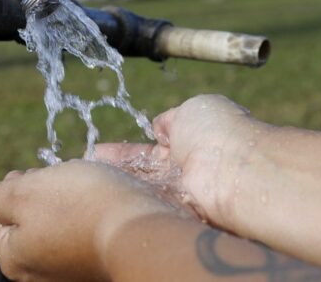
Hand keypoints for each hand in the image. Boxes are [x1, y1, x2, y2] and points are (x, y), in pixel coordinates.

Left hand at [0, 160, 184, 281]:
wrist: (141, 230)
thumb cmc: (80, 207)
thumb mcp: (25, 191)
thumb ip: (1, 196)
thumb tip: (3, 200)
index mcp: (14, 259)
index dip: (13, 188)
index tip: (33, 173)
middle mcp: (40, 274)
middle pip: (30, 221)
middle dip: (42, 194)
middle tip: (61, 178)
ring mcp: (72, 271)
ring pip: (60, 223)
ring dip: (70, 201)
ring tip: (87, 188)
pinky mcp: (99, 264)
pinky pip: (87, 232)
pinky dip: (91, 214)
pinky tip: (103, 203)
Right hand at [95, 94, 272, 230]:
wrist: (236, 170)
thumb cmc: (218, 132)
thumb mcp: (192, 109)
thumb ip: (171, 119)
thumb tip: (159, 126)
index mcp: (191, 139)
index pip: (151, 146)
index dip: (126, 150)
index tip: (99, 150)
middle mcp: (185, 169)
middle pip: (142, 170)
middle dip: (114, 168)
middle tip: (86, 166)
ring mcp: (179, 192)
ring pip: (140, 186)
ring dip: (115, 182)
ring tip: (84, 178)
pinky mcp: (175, 212)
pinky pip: (144, 204)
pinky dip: (123, 198)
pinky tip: (98, 194)